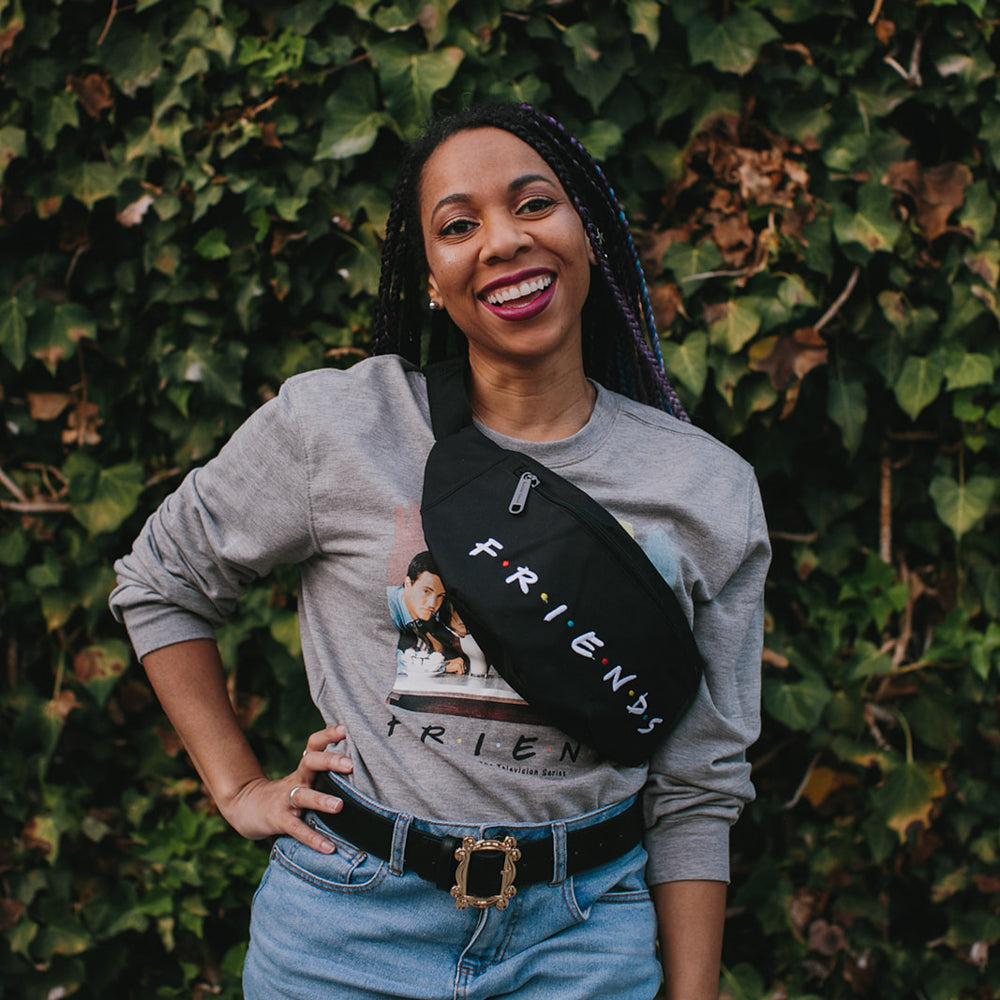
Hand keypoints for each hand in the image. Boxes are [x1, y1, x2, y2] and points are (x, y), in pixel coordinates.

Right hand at [220, 724, 352, 853]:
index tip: (346, 728)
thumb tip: (366, 767)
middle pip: (310, 762)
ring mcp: (285, 799)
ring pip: (303, 796)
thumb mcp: (305, 777)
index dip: (328, 734)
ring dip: (321, 800)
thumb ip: (327, 772)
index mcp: (305, 767)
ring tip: (339, 806)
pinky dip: (313, 839)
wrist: (248, 807)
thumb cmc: (289, 791)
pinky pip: (296, 829)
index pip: (314, 744)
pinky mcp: (278, 820)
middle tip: (350, 763)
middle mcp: (296, 779)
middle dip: (329, 761)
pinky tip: (329, 848)